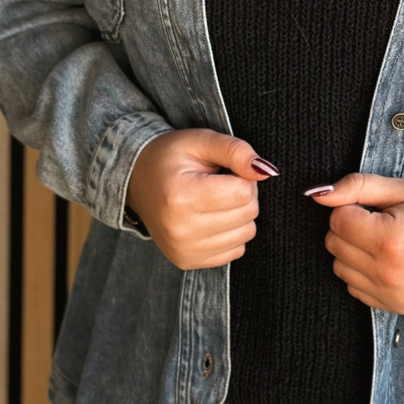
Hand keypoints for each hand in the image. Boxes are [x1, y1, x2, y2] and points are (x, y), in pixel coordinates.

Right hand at [126, 128, 278, 270]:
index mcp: (181, 196)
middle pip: (248, 214)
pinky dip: (231, 232)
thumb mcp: (201, 140)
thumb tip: (266, 170)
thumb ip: (235, 150)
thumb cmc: (170, 157)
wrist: (137, 181)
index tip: (225, 170)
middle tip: (219, 182)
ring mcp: (183, 250)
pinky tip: (210, 217)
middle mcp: (180, 230)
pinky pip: (236, 250)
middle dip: (243, 193)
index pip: (244, 193)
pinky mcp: (187, 262)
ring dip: (239, 214)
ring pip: (246, 234)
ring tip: (214, 199)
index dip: (243, 175)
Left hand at [306, 174, 403, 313]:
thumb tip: (318, 193)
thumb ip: (356, 187)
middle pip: (334, 245)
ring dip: (352, 252)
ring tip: (381, 242)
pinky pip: (354, 289)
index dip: (352, 208)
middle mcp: (387, 272)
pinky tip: (384, 261)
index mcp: (389, 239)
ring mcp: (390, 293)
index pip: (338, 220)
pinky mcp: (394, 306)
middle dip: (349, 229)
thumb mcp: (400, 189)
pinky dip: (362, 273)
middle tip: (377, 223)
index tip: (373, 208)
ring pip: (339, 269)